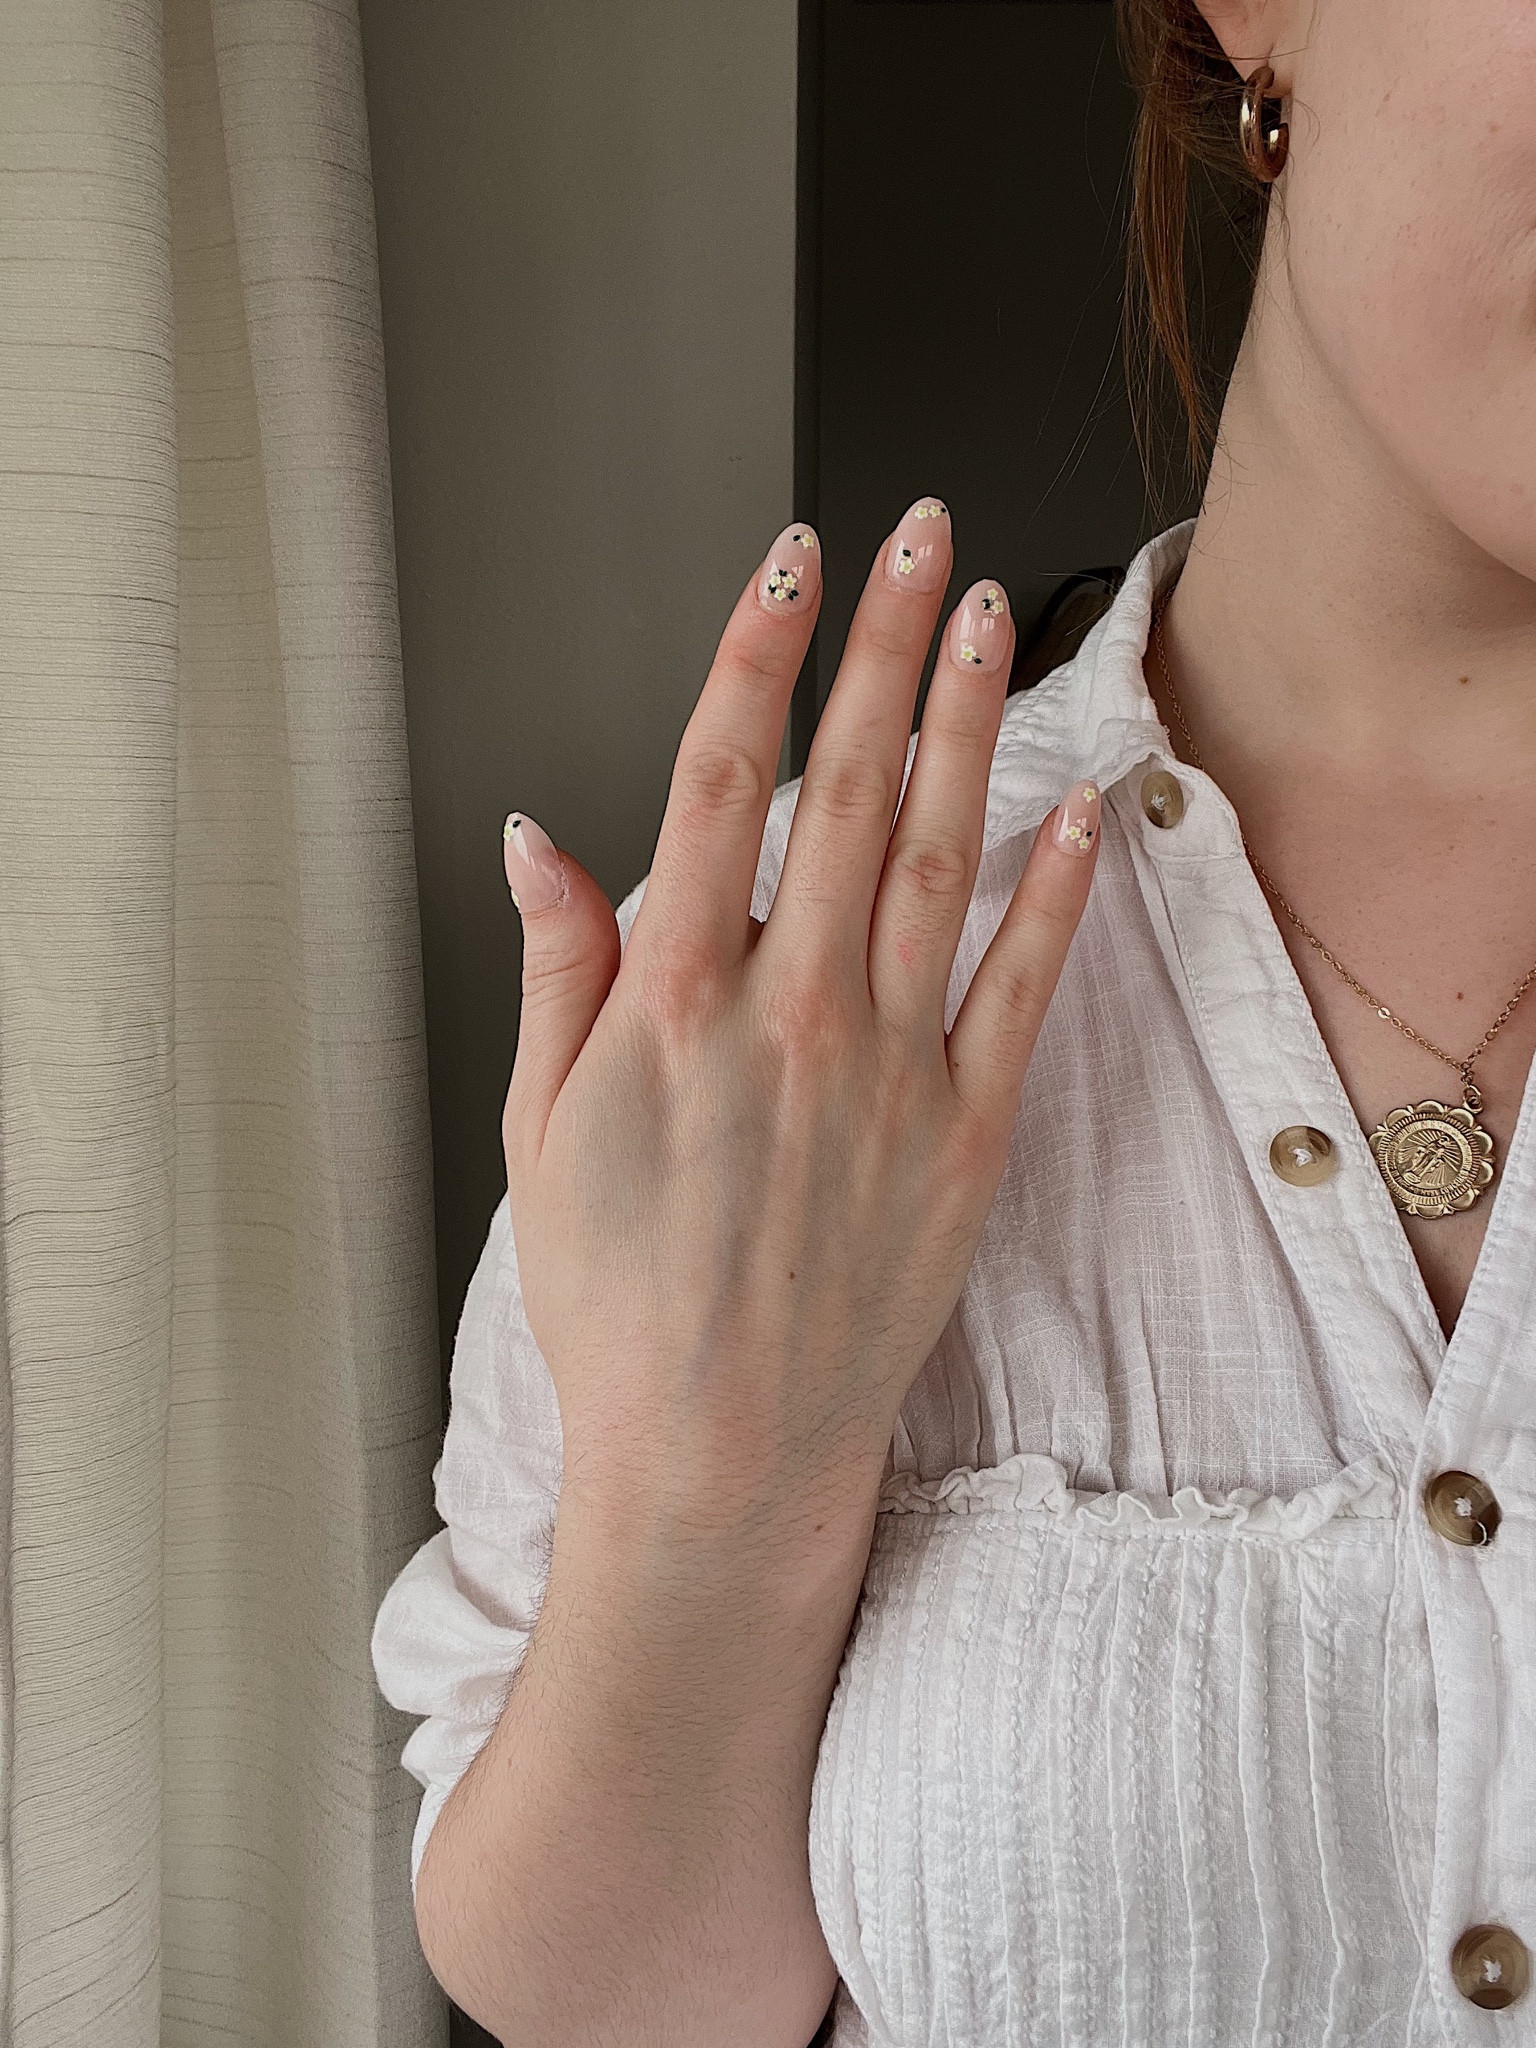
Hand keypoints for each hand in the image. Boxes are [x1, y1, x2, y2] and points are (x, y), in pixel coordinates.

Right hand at [499, 502, 1100, 1512]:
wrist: (721, 1450)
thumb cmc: (621, 1301)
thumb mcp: (538, 1130)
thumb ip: (558, 969)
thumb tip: (537, 840)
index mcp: (674, 1004)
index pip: (715, 782)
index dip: (756, 655)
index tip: (792, 564)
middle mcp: (788, 1013)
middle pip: (845, 788)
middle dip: (885, 646)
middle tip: (922, 540)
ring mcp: (887, 1068)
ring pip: (941, 857)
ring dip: (970, 725)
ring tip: (995, 618)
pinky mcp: (965, 1132)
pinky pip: (1022, 986)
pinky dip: (1058, 891)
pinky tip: (1084, 805)